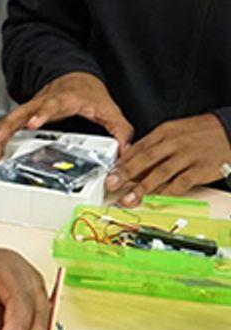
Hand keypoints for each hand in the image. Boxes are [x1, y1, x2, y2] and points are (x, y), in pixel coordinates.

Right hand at [0, 72, 133, 159]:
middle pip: (22, 111)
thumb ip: (119, 129)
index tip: (32, 123)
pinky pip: (9, 125)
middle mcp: (43, 101)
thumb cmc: (88, 93)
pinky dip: (0, 137)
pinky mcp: (25, 114)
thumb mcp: (108, 108)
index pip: (52, 105)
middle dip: (9, 125)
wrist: (74, 78)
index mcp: (64, 99)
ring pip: (11, 118)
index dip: (41, 113)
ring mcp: (32, 107)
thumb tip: (125, 151)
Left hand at [105, 114, 230, 206]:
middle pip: (146, 159)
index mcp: (165, 132)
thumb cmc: (199, 133)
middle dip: (125, 173)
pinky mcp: (201, 169)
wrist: (230, 130)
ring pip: (161, 173)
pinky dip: (167, 192)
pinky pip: (181, 182)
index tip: (109, 173)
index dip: (122, 162)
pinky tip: (156, 199)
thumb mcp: (174, 131)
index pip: (138, 148)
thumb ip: (153, 145)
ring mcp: (188, 156)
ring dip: (142, 187)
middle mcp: (174, 143)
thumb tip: (131, 160)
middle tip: (111, 184)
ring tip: (128, 199)